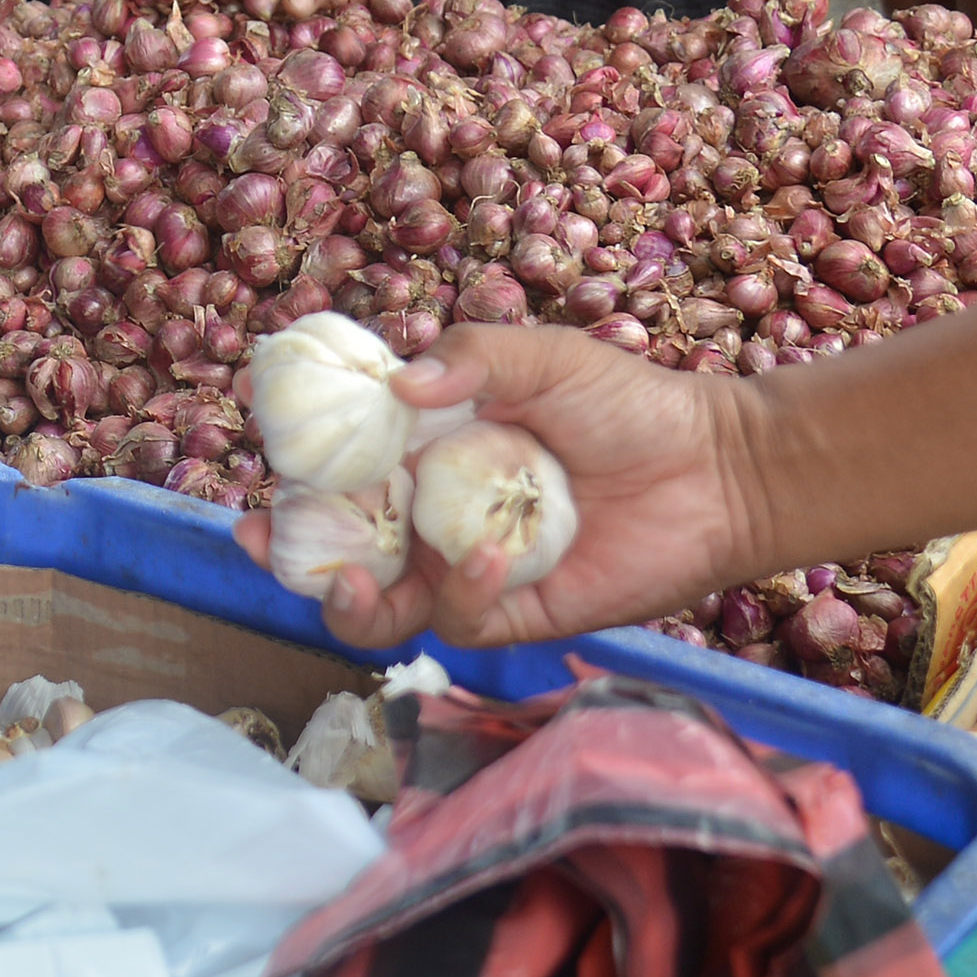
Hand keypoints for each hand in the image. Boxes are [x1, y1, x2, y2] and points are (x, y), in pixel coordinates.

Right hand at [236, 326, 771, 646]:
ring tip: (349, 584)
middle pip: (341, 551)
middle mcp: (437, 518)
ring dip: (351, 602)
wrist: (717, 469)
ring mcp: (472, 570)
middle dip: (291, 557)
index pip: (341, 475)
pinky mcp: (517, 614)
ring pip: (384, 609)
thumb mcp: (543, 357)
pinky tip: (489, 551)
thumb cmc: (629, 404)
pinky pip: (462, 619)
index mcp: (429, 455)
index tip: (259, 471)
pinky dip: (463, 588)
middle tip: (264, 543)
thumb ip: (471, 358)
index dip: (292, 479)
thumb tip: (399, 382)